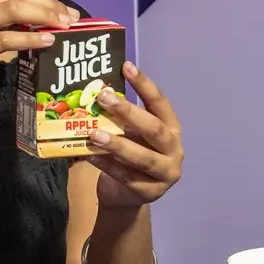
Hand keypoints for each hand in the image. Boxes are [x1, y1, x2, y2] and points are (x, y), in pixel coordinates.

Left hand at [86, 62, 183, 208]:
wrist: (126, 197)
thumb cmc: (128, 157)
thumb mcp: (130, 134)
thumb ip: (121, 119)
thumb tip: (97, 92)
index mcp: (171, 129)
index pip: (160, 103)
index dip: (145, 85)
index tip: (126, 67)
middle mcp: (174, 149)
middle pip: (155, 129)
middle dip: (129, 112)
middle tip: (104, 97)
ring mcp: (166, 173)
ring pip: (143, 157)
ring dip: (117, 144)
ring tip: (94, 134)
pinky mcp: (150, 192)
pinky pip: (127, 176)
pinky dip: (107, 165)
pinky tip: (89, 155)